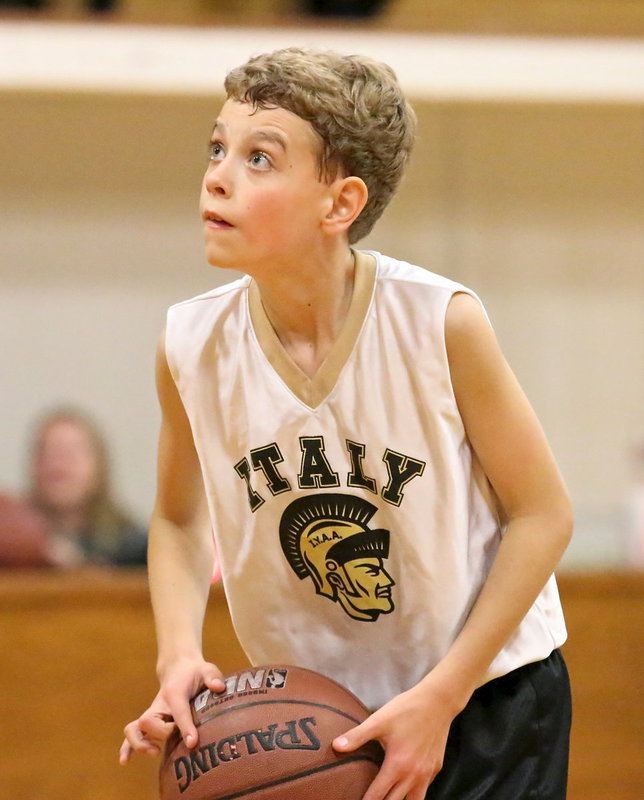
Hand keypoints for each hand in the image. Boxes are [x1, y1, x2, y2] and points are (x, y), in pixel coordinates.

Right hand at [119, 658, 224, 763]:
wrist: (179, 668)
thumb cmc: (195, 672)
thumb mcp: (207, 670)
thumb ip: (213, 677)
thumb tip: (219, 687)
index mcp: (174, 693)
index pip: (178, 712)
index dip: (185, 728)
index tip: (192, 743)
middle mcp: (159, 704)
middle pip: (150, 722)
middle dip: (162, 733)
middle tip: (177, 737)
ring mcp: (151, 713)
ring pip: (134, 729)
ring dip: (140, 744)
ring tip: (155, 753)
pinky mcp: (149, 721)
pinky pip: (132, 734)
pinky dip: (127, 747)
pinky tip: (125, 761)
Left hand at [332, 678, 462, 799]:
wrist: (438, 701)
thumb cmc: (407, 709)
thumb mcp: (379, 721)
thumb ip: (357, 736)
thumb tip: (336, 746)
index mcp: (397, 765)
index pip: (377, 795)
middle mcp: (414, 775)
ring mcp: (427, 774)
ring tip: (389, 798)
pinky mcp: (436, 768)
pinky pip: (425, 789)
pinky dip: (414, 793)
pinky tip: (406, 787)